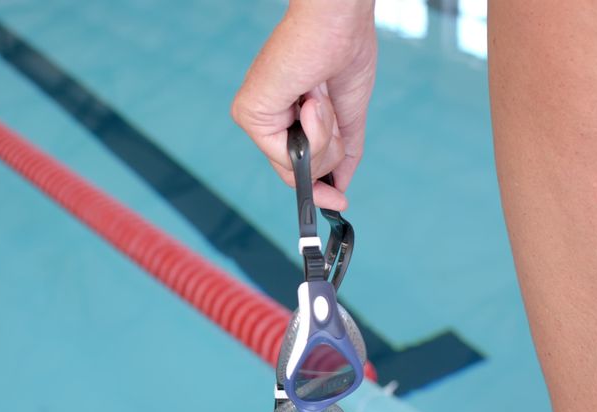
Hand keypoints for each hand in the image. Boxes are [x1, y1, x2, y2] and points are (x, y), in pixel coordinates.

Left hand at [231, 0, 377, 209]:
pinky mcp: (248, 114)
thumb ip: (342, 153)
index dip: (319, 189)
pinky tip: (311, 101)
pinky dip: (313, 131)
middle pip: (298, 172)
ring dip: (325, 138)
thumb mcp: (348, 117)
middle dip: (327, 152)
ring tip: (320, 97)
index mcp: (285, 115)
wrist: (340, 23)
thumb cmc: (345, 55)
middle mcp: (265, 118)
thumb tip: (339, 188)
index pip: (297, 166)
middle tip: (326, 108)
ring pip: (298, 168)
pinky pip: (289, 155)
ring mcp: (254, 117)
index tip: (339, 203)